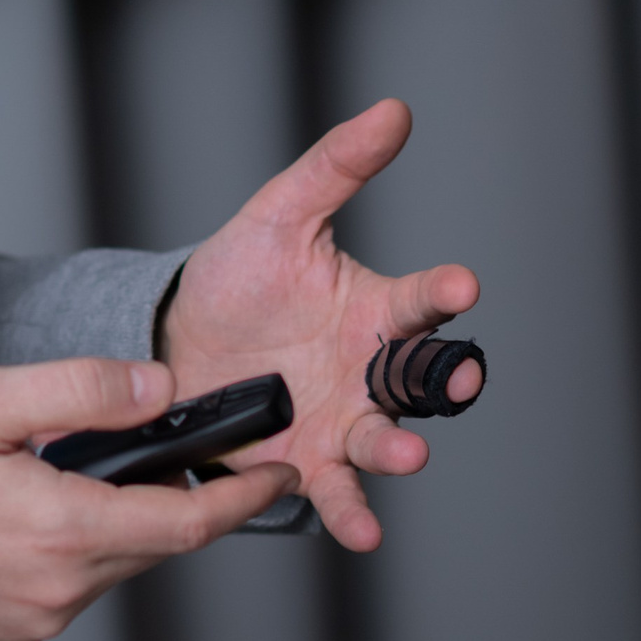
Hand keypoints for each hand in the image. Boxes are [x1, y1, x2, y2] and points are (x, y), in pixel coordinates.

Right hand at [0, 356, 297, 640]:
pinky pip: (77, 585)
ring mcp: (37, 619)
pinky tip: (45, 503)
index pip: (187, 524)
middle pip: (157, 544)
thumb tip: (158, 388)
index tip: (278, 472)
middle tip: (194, 448)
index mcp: (60, 530)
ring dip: (127, 519)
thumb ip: (79, 391)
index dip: (245, 498)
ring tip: (98, 464)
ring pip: (117, 564)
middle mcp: (59, 590)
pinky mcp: (15, 630)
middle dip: (186, 499)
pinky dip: (84, 544)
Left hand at [160, 97, 480, 553]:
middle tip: (453, 382)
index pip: (421, 300)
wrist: (176, 339)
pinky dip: (351, 514)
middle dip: (440, 385)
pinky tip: (362, 531)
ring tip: (401, 454)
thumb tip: (394, 110)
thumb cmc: (241, 275)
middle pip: (419, 384)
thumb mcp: (280, 213)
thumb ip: (336, 167)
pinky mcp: (305, 465)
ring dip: (397, 452)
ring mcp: (341, 423)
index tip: (463, 283)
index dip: (444, 293)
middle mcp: (368, 374)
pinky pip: (335, 493)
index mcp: (372, 312)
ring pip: (383, 442)